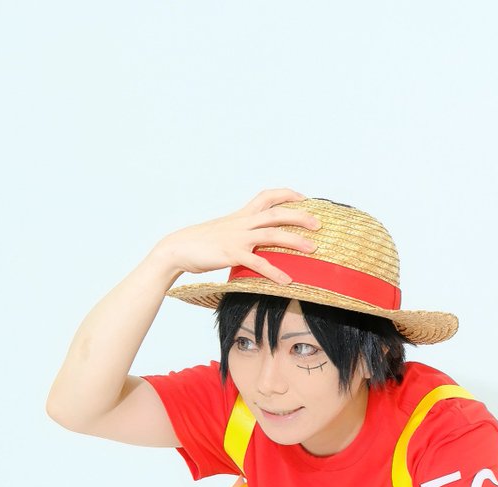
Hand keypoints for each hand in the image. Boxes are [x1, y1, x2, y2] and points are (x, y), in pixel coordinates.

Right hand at [156, 187, 320, 284]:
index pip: (267, 196)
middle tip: (319, 224)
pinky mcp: (232, 254)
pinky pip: (258, 262)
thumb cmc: (199, 243)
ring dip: (295, 240)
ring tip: (313, 249)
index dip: (287, 194)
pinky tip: (287, 281)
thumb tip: (252, 241)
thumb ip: (239, 232)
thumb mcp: (222, 231)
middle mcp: (242, 222)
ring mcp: (238, 237)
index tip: (303, 197)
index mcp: (241, 215)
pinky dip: (274, 272)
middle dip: (301, 216)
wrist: (178, 248)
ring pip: (273, 234)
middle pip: (277, 213)